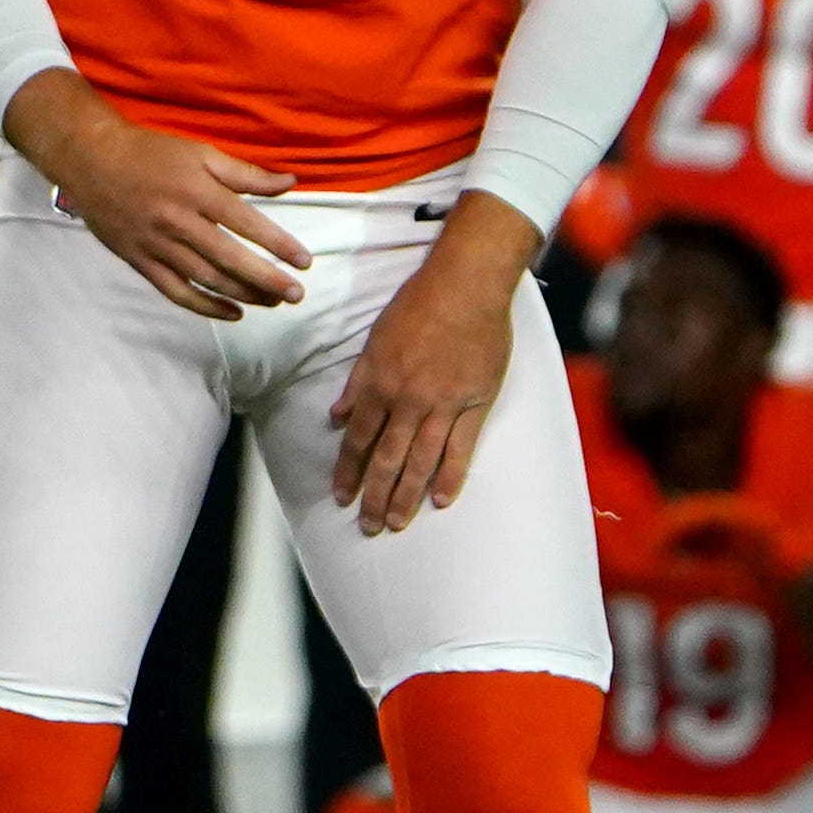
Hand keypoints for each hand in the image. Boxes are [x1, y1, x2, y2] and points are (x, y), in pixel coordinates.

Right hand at [5, 73, 307, 316]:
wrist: (91, 160)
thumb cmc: (150, 153)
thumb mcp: (200, 152)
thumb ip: (246, 173)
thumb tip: (290, 184)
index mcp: (196, 190)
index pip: (246, 223)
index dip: (278, 244)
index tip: (304, 262)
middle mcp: (178, 221)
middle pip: (229, 258)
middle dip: (266, 280)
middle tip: (295, 294)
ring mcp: (156, 245)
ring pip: (205, 279)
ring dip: (242, 294)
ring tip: (271, 302)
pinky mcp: (140, 261)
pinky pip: (176, 291)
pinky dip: (205, 306)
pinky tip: (232, 313)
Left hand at [328, 199, 533, 535]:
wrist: (466, 285)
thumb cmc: (418, 306)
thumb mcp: (375, 339)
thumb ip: (358, 382)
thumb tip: (338, 417)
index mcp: (379, 383)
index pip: (358, 439)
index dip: (348, 470)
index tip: (341, 497)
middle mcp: (407, 400)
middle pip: (387, 459)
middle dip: (374, 496)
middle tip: (367, 526)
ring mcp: (442, 405)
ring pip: (420, 461)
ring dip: (406, 496)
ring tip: (396, 523)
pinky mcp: (475, 403)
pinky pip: (461, 448)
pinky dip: (450, 476)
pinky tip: (441, 501)